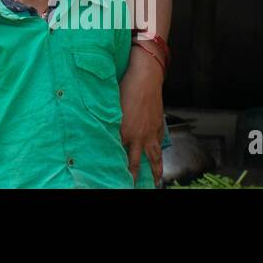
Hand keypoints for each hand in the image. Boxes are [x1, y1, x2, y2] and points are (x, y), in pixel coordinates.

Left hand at [119, 48, 164, 185]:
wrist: (145, 77)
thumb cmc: (125, 88)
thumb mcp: (113, 107)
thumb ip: (109, 122)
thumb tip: (104, 131)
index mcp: (124, 132)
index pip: (119, 155)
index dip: (116, 167)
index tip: (113, 176)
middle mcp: (138, 136)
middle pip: (136, 162)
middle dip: (134, 176)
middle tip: (131, 186)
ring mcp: (150, 132)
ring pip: (154, 158)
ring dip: (155, 171)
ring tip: (155, 181)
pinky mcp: (158, 126)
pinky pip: (159, 144)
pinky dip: (159, 152)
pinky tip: (158, 156)